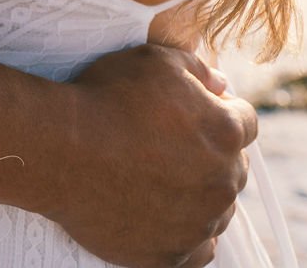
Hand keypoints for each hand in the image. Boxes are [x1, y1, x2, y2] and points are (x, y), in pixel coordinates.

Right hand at [51, 44, 255, 267]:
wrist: (60, 149)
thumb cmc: (106, 97)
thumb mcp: (154, 59)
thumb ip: (197, 68)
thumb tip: (220, 83)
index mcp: (224, 132)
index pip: (246, 121)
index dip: (221, 110)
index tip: (194, 109)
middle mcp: (222, 182)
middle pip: (234, 166)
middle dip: (212, 152)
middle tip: (170, 141)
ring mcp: (198, 223)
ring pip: (219, 208)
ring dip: (201, 193)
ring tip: (161, 176)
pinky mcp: (171, 255)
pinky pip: (200, 250)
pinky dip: (189, 234)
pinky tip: (167, 215)